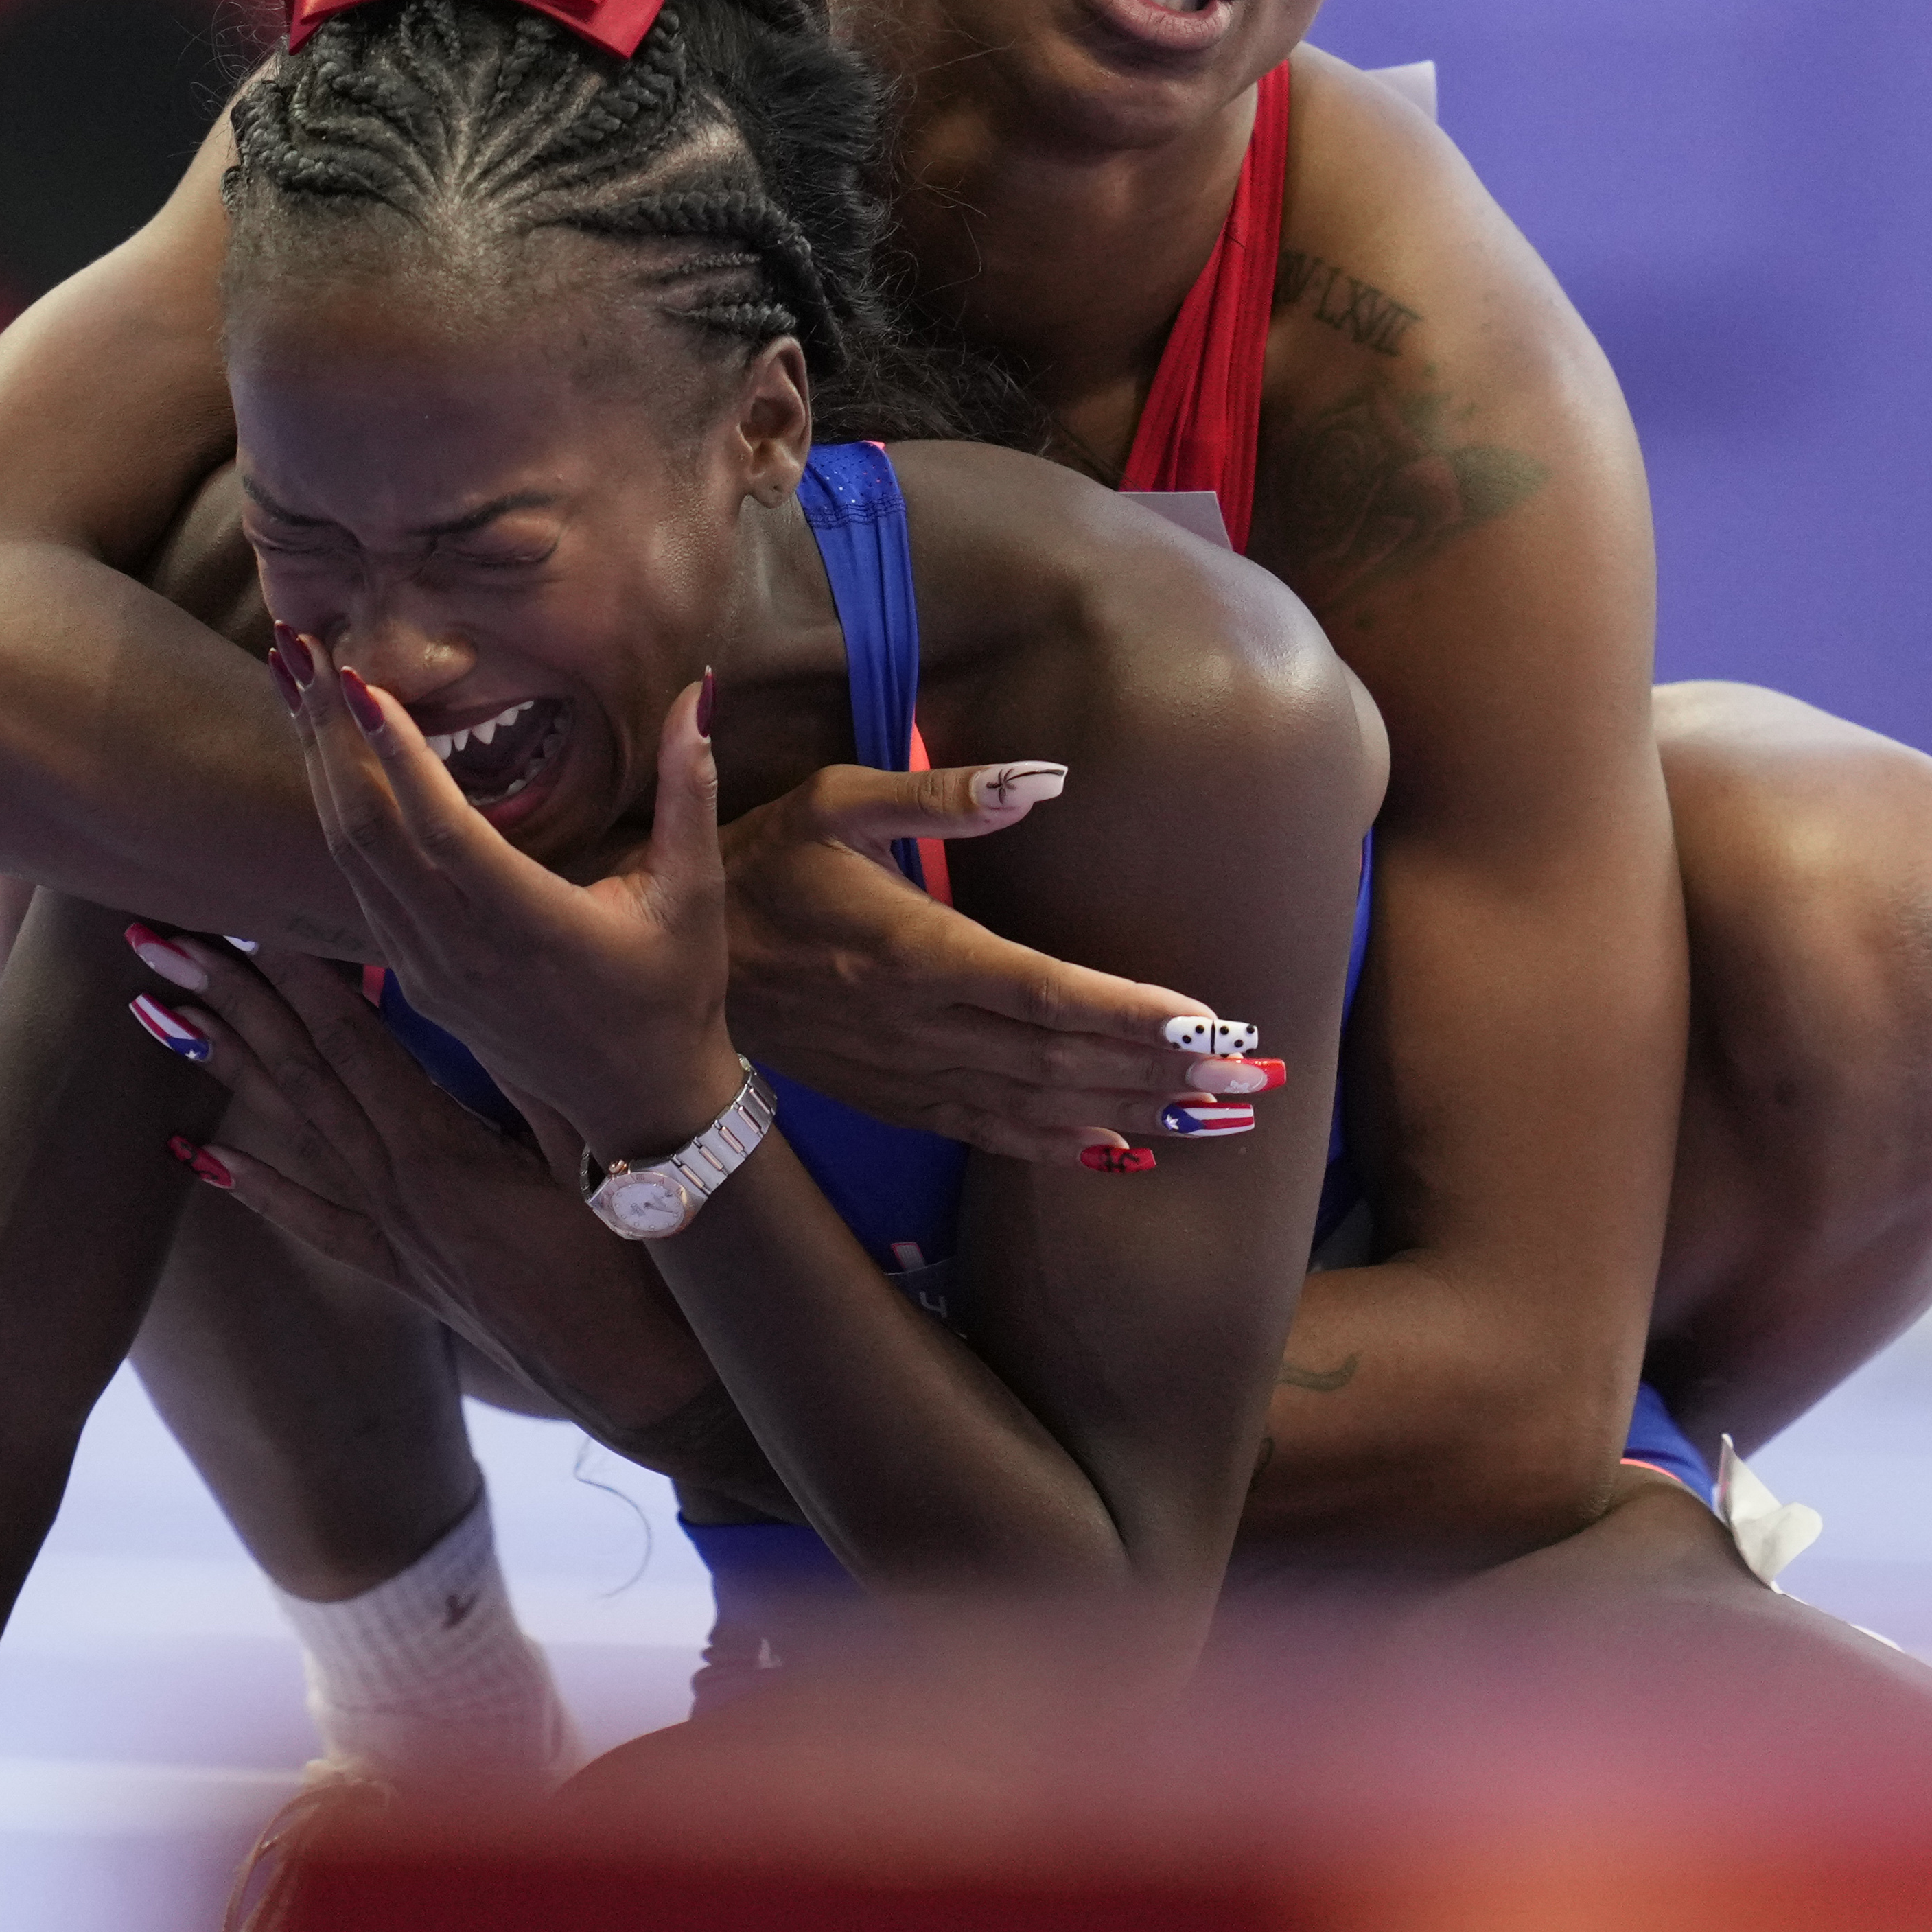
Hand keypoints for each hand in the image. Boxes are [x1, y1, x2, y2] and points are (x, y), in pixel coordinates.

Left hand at [125, 924, 735, 1471]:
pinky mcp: (407, 1272)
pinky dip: (258, 1188)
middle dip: (228, 1001)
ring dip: (222, 1068)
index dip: (291, 972)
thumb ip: (532, 1074)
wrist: (639, 1381)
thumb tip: (477, 987)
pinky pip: (317, 1223)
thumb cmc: (638, 1262)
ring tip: (153, 1013)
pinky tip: (200, 1160)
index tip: (239, 912)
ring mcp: (396, 1233)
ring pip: (292, 1133)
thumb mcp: (595, 1152)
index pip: (350, 1041)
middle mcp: (400, 1188)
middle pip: (298, 1075)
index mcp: (442, 1152)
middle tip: (154, 939)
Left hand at [284, 642, 737, 1149]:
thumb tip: (704, 691)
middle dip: (327, 738)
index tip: (354, 680)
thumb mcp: (695, 892)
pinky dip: (338, 816)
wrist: (640, 1102)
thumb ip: (690, 788)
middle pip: (368, 834)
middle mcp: (462, 952)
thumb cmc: (675, 991)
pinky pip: (361, 888)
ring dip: (319, 769)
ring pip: (350, 860)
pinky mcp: (417, 981)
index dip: (394, 754)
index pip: (442, 830)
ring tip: (291, 684)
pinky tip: (327, 762)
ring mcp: (429, 972)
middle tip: (298, 649)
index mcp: (529, 927)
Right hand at [719, 760, 1281, 1165]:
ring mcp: (908, 1074)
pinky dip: (1062, 1148)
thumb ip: (939, 795)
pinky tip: (1124, 1152)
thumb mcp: (835, 801)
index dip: (1127, 1011)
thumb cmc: (766, 865)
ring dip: (1131, 1112)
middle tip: (1248, 1080)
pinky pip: (992, 1133)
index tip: (1206, 1021)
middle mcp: (918, 1025)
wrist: (683, 964)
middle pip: (1058, 1057)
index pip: (1040, 988)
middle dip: (1159, 1070)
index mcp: (912, 950)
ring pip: (1037, 1106)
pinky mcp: (898, 1100)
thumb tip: (1044, 779)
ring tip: (1215, 1120)